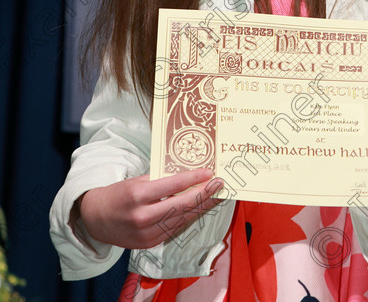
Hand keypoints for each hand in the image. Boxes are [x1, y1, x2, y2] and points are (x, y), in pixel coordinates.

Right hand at [77, 169, 222, 248]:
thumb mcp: (137, 181)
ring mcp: (146, 233)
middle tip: (219, 184)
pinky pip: (174, 229)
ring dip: (200, 207)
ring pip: (181, 219)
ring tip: (215, 196)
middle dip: (203, 194)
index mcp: (138, 195)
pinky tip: (198, 208)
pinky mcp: (149, 244)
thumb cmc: (119, 194)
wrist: (97, 219)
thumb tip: (188, 176)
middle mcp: (142, 216)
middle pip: (181, 205)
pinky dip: (187, 217)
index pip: (172, 185)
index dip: (193, 179)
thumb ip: (160, 180)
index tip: (209, 173)